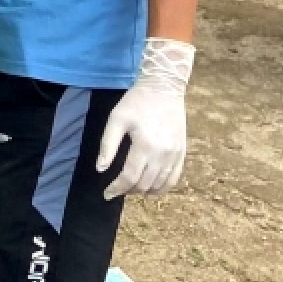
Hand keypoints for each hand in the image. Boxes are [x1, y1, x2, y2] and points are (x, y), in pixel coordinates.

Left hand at [96, 39, 193, 198]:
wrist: (164, 87)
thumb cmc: (137, 101)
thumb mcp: (117, 118)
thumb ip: (108, 144)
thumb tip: (100, 169)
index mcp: (145, 145)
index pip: (129, 177)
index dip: (116, 189)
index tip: (107, 194)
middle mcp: (163, 153)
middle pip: (144, 184)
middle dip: (128, 190)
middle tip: (117, 188)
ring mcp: (175, 154)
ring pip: (160, 185)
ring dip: (144, 191)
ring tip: (131, 188)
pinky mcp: (182, 152)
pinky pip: (174, 178)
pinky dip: (162, 188)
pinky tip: (152, 188)